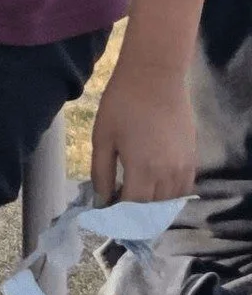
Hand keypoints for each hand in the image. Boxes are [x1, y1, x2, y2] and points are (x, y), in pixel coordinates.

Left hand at [89, 56, 196, 204]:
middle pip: (152, 211)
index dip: (118, 216)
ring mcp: (184, 169)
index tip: (106, 213)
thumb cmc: (122, 103)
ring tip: (134, 200)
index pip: (133, 209)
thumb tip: (102, 199)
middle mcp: (168, 175)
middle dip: (134, 216)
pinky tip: (154, 189)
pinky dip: (169, 197)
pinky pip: (183, 190)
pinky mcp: (193, 160)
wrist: (155, 77)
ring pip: (170, 204)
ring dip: (153, 209)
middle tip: (117, 207)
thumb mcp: (102, 136)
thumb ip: (101, 171)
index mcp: (142, 170)